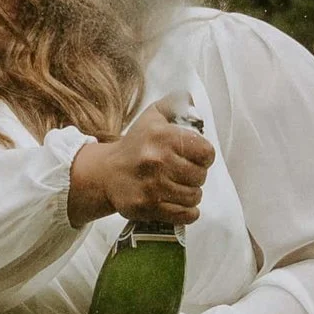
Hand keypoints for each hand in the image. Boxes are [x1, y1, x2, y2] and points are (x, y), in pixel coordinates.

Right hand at [68, 101, 214, 230]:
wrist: (106, 173)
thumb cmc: (135, 145)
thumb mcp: (153, 116)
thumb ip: (175, 103)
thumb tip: (191, 99)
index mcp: (162, 136)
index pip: (206, 152)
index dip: (204, 156)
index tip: (195, 158)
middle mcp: (157, 160)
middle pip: (200, 176)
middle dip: (196, 176)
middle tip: (184, 174)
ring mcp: (152, 186)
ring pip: (194, 196)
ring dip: (190, 194)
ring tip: (179, 188)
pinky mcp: (148, 207)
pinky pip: (185, 214)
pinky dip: (188, 212)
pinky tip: (180, 204)